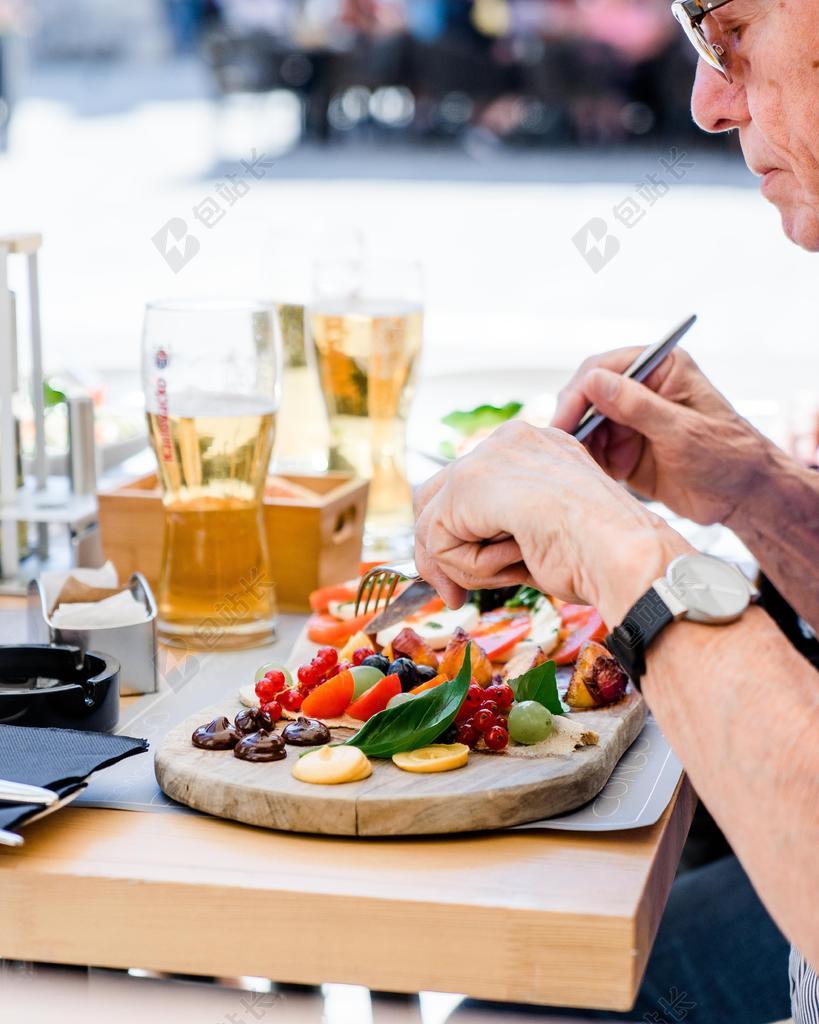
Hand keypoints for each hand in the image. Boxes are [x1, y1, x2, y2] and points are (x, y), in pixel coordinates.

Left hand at [414, 421, 689, 624]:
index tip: (462, 581)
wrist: (624, 553)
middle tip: (453, 596)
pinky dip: (469, 567)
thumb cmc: (601, 556)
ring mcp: (489, 455)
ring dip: (465, 565)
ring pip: (436, 522)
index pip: (468, 488)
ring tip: (513, 569)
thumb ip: (500, 533)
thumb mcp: (543, 534)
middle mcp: (510, 440)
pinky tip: (514, 558)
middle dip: (439, 553)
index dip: (459, 537)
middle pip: (436, 496)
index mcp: (535, 448)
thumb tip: (448, 560)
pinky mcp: (470, 481)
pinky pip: (438, 539)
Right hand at [551, 347, 770, 524]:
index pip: (604, 368)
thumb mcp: (683, 432)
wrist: (744, 497)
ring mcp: (631, 419)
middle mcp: (641, 389)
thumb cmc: (728, 456)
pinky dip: (588, 462)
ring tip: (582, 466)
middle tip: (563, 448)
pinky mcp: (624, 449)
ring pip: (585, 425)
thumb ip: (637, 406)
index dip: (579, 393)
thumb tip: (594, 382)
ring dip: (580, 445)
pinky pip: (593, 451)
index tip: (564, 421)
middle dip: (574, 421)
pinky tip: (593, 475)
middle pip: (587, 396)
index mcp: (661, 368)